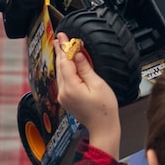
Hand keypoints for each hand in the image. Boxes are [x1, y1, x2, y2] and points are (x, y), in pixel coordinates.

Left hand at [55, 35, 121, 155]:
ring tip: (61, 46)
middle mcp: (63, 92)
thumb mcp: (98, 84)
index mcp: (71, 87)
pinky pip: (63, 80)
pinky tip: (66, 63)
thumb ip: (85, 68)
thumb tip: (77, 55)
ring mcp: (63, 96)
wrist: (103, 127)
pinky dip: (64, 69)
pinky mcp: (66, 99)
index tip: (62, 36)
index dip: (64, 48)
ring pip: (60, 73)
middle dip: (60, 51)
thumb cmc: (104, 108)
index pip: (64, 63)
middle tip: (60, 37)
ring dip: (62, 60)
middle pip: (60, 67)